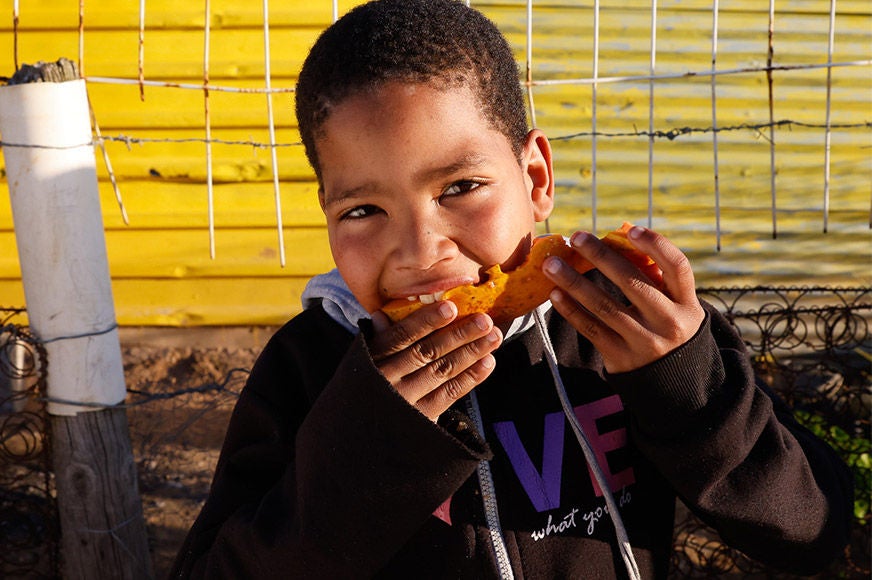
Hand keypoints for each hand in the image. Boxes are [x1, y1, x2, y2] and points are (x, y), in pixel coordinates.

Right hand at [369, 301, 502, 420]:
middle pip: (428, 352)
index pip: (401, 336)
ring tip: (493, 337)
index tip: (451, 308)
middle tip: (485, 320)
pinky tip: (487, 363)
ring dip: (471, 352)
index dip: (426, 321)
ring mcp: (405, 402)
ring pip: (443, 371)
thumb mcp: (358, 365)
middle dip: (459, 335)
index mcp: (371, 360)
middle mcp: (387, 381)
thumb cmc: (360, 393)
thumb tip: (381, 314)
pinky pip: (449, 395)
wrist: (350, 443)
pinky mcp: (421, 421)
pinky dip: (470, 378)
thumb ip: (375, 341)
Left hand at [543, 225, 704, 373]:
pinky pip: (591, 328)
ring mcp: (644, 341)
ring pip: (604, 306)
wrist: (671, 381)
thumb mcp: (676, 306)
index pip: (677, 267)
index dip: (655, 245)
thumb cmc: (666, 327)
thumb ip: (655, 278)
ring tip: (552, 265)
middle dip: (601, 256)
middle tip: (577, 237)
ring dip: (574, 282)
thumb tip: (618, 239)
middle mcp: (669, 322)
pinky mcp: (620, 357)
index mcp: (687, 303)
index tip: (630, 229)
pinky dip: (571, 310)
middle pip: (632, 283)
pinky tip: (555, 293)